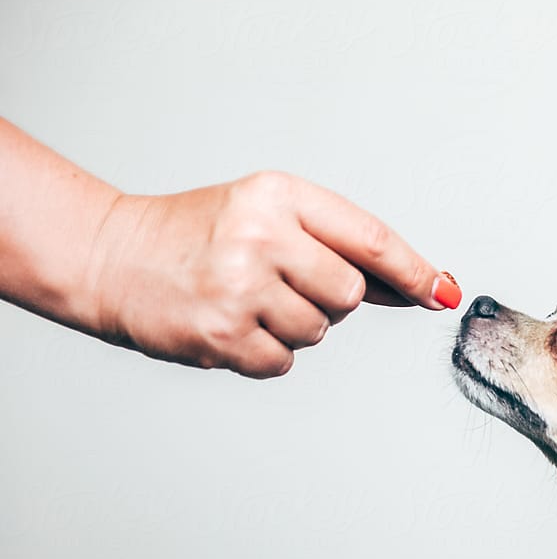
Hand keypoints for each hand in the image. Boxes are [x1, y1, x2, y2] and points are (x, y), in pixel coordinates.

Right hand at [86, 171, 460, 377]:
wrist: (113, 256)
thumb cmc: (198, 234)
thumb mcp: (267, 213)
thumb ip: (338, 245)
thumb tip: (416, 285)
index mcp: (279, 195)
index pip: (370, 238)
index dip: (413, 270)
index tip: (441, 291)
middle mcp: (261, 236)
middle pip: (350, 295)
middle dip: (328, 298)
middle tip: (280, 282)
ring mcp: (239, 287)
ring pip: (318, 331)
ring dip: (294, 326)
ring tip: (248, 300)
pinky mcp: (220, 335)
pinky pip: (283, 362)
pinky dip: (265, 353)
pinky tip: (233, 325)